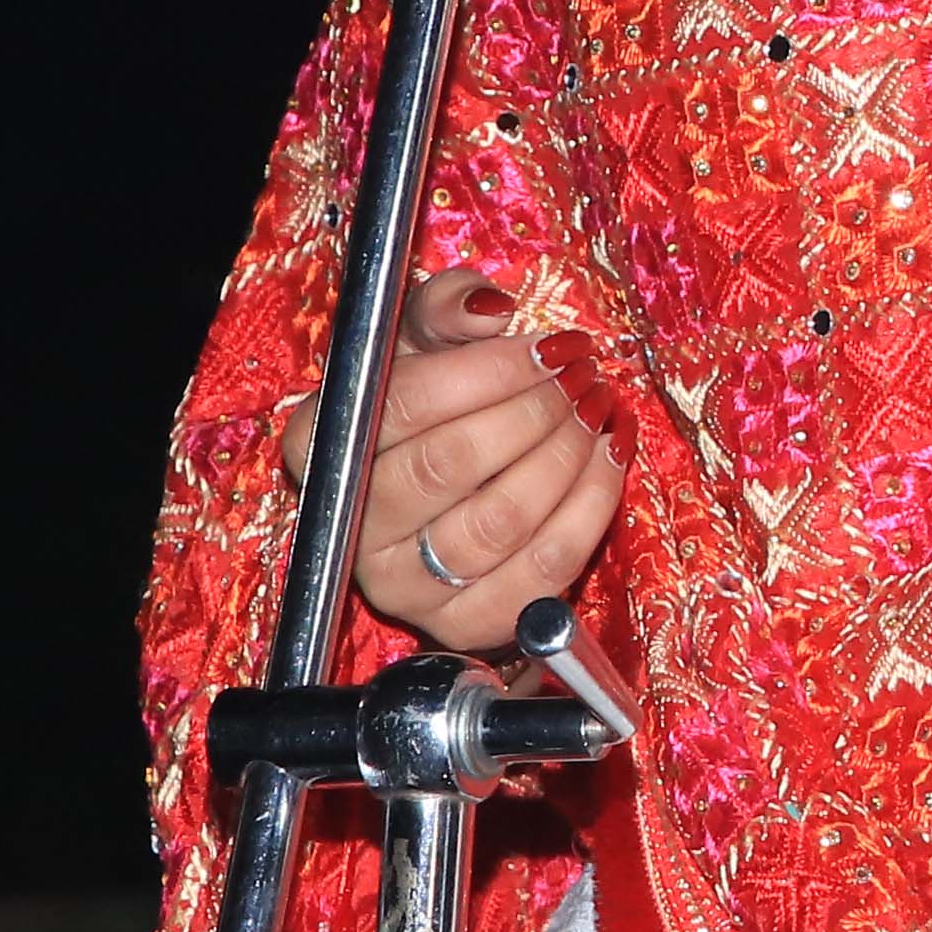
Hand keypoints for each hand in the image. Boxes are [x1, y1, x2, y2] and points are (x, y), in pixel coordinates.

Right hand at [278, 269, 616, 650]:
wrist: (458, 487)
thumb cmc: (438, 399)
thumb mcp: (427, 338)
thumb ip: (444, 307)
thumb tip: (490, 310)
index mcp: (322, 446)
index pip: (402, 406)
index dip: (487, 372)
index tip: (549, 347)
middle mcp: (350, 526)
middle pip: (451, 464)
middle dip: (535, 410)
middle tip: (582, 374)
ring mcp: (405, 585)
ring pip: (501, 520)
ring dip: (567, 454)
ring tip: (597, 407)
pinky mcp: (465, 623)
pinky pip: (544, 568)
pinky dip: (592, 505)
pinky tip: (610, 454)